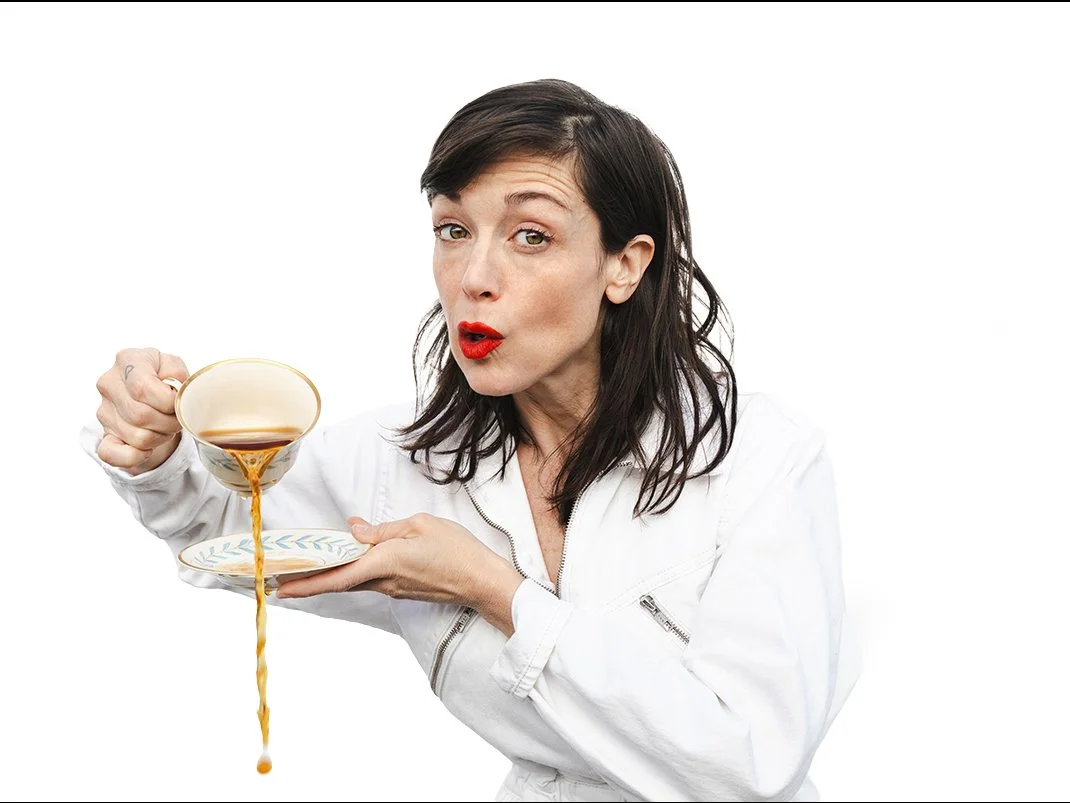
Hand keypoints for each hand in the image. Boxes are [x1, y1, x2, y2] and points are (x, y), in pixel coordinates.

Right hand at [95, 347, 189, 474]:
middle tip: (176, 418)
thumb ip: (177, 374)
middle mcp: (109, 384)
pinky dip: (136, 457)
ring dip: (160, 437)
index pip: (142, 388)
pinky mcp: (104, 434)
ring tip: (164, 426)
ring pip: (137, 437)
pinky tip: (148, 448)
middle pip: (141, 415)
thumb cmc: (164, 378)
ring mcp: (104, 411)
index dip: (167, 402)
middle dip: (168, 422)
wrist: (152, 395)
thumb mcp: (175, 366)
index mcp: (128, 360)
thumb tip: (173, 392)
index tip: (177, 403)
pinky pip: (112, 455)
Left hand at [276, 513, 524, 635]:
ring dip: (333, 574)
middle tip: (282, 579)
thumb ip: (382, 530)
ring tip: (313, 565)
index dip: (305, 583)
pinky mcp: (405, 589)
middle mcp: (384, 581)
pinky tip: (354, 559)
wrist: (482, 581)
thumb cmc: (456, 550)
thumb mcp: (418, 526)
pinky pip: (373, 580)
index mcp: (384, 562)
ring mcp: (394, 589)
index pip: (335, 576)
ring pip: (356, 580)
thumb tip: (353, 530)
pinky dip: (356, 572)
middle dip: (310, 580)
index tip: (280, 588)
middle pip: (339, 582)